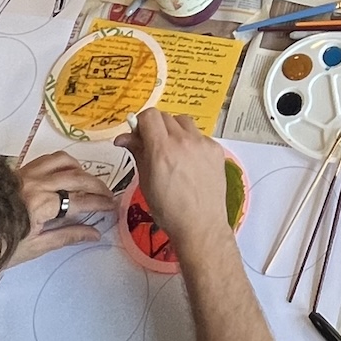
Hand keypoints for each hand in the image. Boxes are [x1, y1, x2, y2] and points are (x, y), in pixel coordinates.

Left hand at [3, 151, 119, 267]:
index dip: (100, 203)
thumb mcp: (37, 247)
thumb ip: (68, 236)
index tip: (113, 206)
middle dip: (97, 186)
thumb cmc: (1, 248)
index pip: (80, 200)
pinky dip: (63, 162)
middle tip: (108, 196)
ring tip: (89, 182)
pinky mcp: (19, 171)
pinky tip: (67, 172)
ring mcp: (27, 174)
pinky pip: (47, 159)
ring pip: (64, 161)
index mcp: (41, 204)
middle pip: (77, 178)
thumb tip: (95, 233)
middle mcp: (36, 183)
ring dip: (81, 170)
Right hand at [117, 109, 235, 252]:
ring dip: (174, 131)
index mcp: (162, 150)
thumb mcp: (145, 181)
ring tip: (173, 151)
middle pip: (165, 117)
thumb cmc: (169, 210)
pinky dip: (191, 143)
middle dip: (155, 128)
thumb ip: (137, 153)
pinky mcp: (216, 150)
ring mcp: (203, 144)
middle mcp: (184, 142)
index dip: (141, 123)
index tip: (139, 134)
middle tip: (153, 145)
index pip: (149, 115)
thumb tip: (125, 138)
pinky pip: (200, 136)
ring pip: (184, 123)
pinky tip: (190, 162)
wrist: (200, 225)